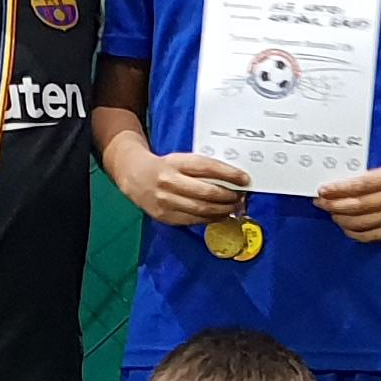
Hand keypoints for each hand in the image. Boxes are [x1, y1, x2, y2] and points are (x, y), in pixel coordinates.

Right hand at [121, 150, 250, 227]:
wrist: (136, 177)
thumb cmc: (166, 167)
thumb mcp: (181, 160)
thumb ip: (202, 168)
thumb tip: (232, 179)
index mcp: (175, 163)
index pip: (207, 167)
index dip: (228, 174)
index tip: (244, 179)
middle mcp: (168, 182)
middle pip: (206, 192)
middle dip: (228, 196)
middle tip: (240, 197)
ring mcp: (165, 201)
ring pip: (201, 209)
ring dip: (222, 210)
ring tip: (234, 207)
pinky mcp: (165, 216)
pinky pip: (193, 220)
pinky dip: (210, 219)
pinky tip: (220, 215)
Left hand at [312, 161, 380, 241]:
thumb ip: (363, 178)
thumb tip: (335, 189)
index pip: (358, 186)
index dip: (338, 189)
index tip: (322, 190)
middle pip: (357, 205)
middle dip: (334, 205)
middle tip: (321, 203)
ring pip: (360, 222)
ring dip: (341, 218)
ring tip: (331, 213)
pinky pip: (370, 235)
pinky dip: (353, 232)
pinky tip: (345, 226)